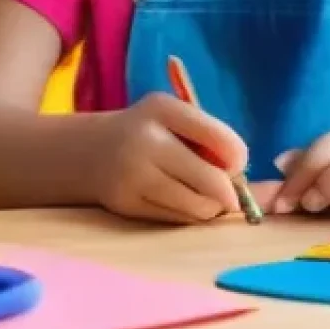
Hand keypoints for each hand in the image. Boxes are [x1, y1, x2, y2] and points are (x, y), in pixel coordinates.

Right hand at [93, 92, 249, 223]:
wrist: (90, 151)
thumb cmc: (148, 132)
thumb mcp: (173, 118)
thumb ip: (208, 137)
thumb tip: (239, 178)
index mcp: (163, 109)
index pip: (220, 139)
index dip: (237, 158)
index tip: (233, 163)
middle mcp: (145, 140)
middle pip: (212, 182)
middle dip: (228, 192)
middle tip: (225, 189)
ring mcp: (134, 175)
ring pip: (198, 207)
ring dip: (211, 206)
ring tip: (202, 194)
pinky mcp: (127, 205)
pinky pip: (178, 220)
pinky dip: (189, 214)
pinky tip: (179, 200)